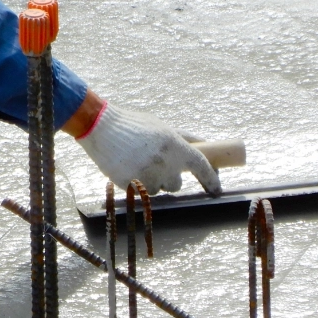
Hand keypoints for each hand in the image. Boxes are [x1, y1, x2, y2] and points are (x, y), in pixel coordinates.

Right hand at [74, 101, 220, 194]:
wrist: (101, 128)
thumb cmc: (133, 125)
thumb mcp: (162, 127)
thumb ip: (184, 138)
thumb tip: (205, 144)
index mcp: (175, 146)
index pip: (201, 166)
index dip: (211, 179)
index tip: (216, 189)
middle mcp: (165, 164)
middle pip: (177, 185)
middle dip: (170, 178)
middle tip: (158, 166)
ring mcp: (148, 176)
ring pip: (158, 189)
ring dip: (152, 181)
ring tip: (137, 163)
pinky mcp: (131, 186)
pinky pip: (140, 192)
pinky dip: (137, 183)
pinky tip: (127, 167)